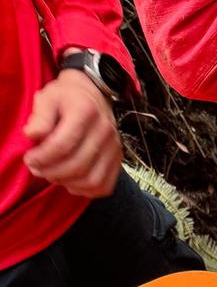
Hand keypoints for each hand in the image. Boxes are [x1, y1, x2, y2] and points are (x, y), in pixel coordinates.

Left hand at [23, 69, 120, 198]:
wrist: (94, 96)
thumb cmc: (66, 98)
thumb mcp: (47, 98)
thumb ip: (39, 117)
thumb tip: (31, 135)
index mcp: (85, 111)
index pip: (63, 144)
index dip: (43, 157)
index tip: (29, 159)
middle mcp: (105, 131)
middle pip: (77, 165)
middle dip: (52, 172)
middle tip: (36, 169)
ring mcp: (115, 148)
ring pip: (91, 180)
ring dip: (67, 182)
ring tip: (51, 175)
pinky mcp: (118, 161)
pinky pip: (103, 186)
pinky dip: (84, 190)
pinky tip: (69, 181)